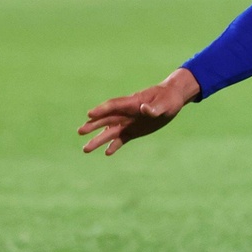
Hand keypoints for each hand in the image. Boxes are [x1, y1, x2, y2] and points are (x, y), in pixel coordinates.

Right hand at [80, 68, 199, 155]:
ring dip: (98, 139)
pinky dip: (114, 146)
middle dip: (93, 125)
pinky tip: (107, 153)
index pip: (114, 105)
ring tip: (85, 149)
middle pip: (106, 119)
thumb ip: (154, 107)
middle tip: (80, 131)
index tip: (89, 114)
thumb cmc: (168, 98)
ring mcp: (128, 122)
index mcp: (132, 102)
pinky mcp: (133, 131)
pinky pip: (121, 139)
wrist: (172, 100)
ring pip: (110, 132)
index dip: (102, 109)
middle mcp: (126, 113)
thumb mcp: (164, 103)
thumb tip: (143, 109)